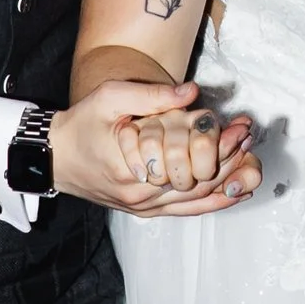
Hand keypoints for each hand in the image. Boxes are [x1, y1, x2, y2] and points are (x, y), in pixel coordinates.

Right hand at [51, 81, 258, 213]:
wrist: (54, 158)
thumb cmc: (81, 126)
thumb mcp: (110, 99)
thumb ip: (151, 96)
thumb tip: (191, 92)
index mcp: (134, 170)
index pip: (191, 162)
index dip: (220, 145)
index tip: (241, 127)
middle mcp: (142, 196)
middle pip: (200, 184)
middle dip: (230, 161)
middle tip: (250, 138)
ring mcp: (144, 208)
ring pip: (196, 200)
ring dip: (227, 182)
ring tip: (250, 160)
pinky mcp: (144, 211)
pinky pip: (185, 210)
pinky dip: (213, 201)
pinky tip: (235, 190)